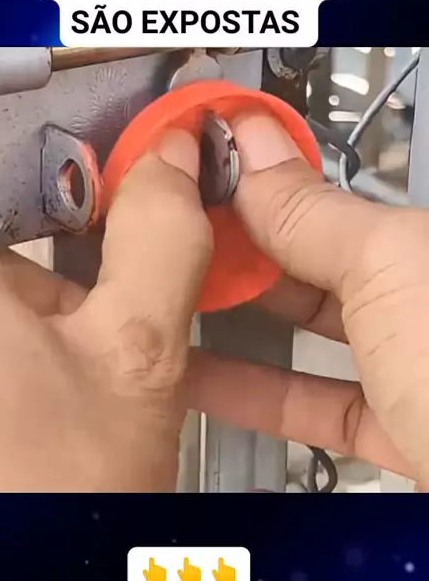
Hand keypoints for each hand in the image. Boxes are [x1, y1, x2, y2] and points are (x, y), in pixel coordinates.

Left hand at [0, 130, 210, 490]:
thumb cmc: (55, 496)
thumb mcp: (136, 357)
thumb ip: (158, 241)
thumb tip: (169, 166)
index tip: (40, 127)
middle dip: (23, 183)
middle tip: (82, 189)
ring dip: (22, 236)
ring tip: (81, 250)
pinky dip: (13, 285)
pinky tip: (57, 312)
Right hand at [185, 113, 428, 487]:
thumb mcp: (388, 268)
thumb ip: (311, 214)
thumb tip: (253, 149)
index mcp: (427, 241)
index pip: (334, 196)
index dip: (266, 179)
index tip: (204, 175)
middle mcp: (426, 298)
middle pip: (319, 262)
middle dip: (245, 251)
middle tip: (177, 242)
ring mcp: (415, 367)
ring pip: (314, 334)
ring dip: (241, 321)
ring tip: (177, 301)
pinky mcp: (398, 432)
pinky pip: (314, 403)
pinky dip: (252, 392)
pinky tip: (200, 376)